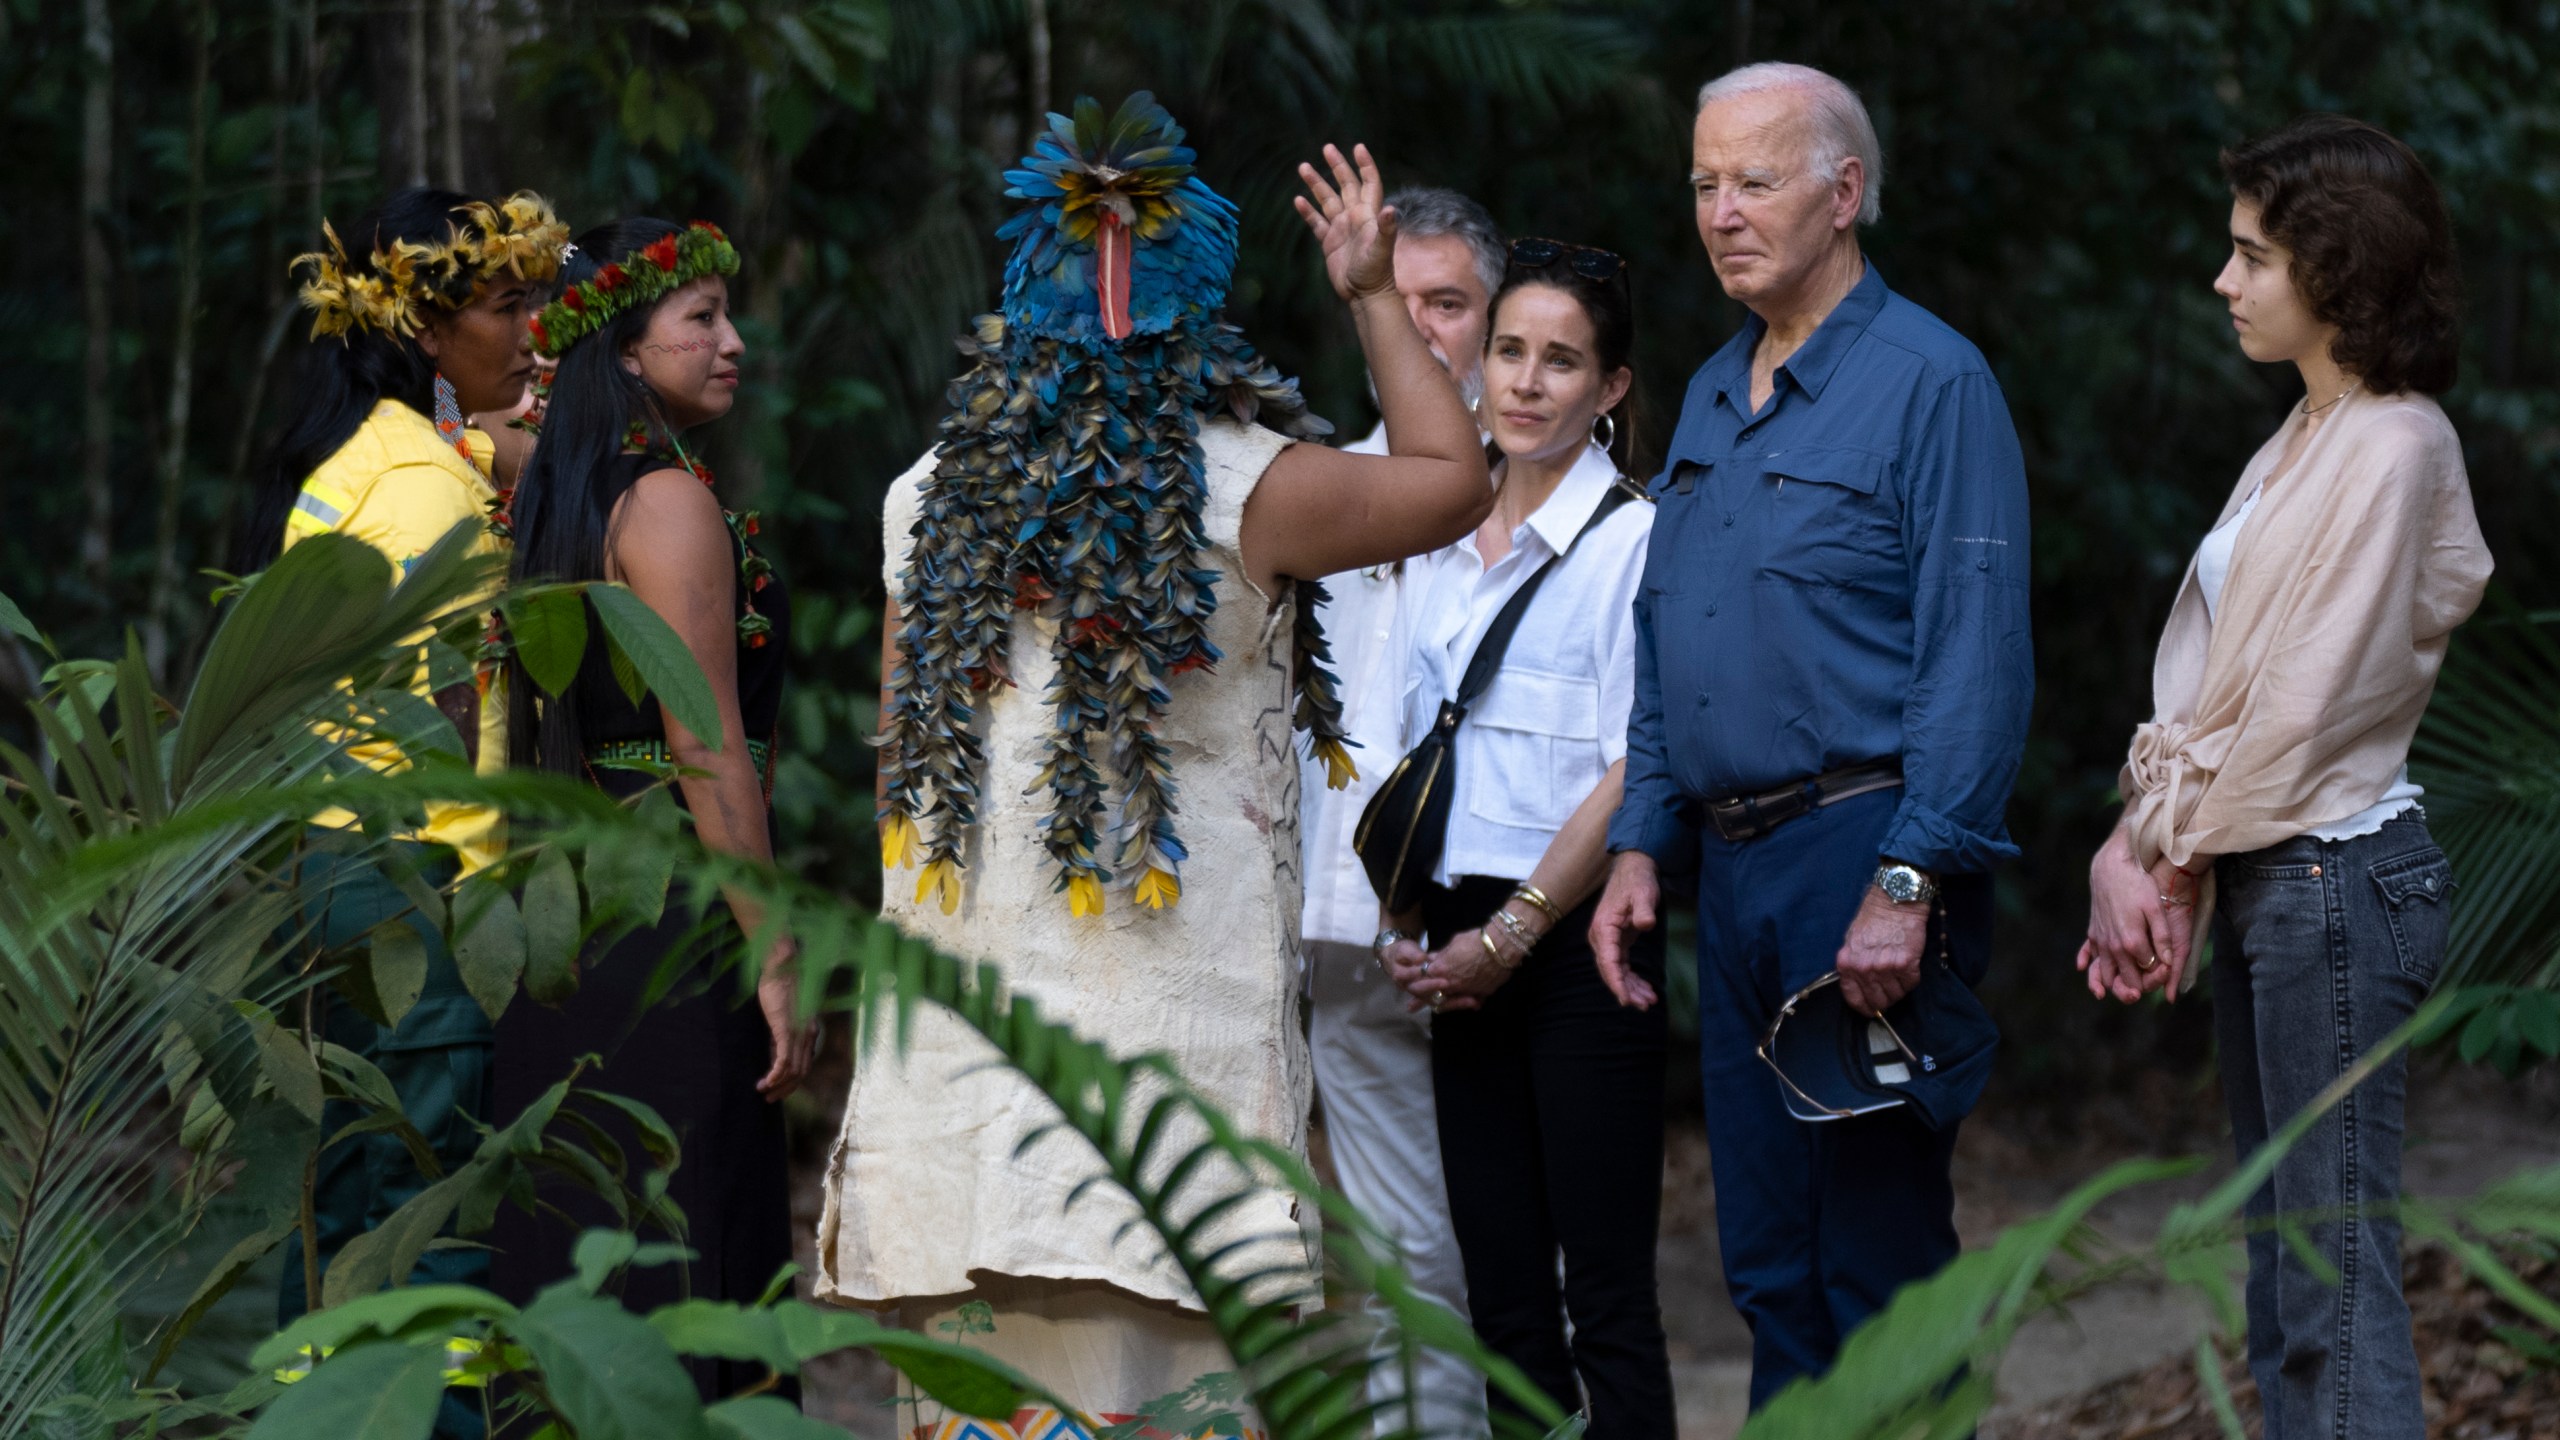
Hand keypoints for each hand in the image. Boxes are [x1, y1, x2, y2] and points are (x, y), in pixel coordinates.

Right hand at [754, 943, 818, 1101]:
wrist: (783, 966)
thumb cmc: (780, 986)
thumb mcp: (781, 1015)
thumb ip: (780, 1033)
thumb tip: (771, 1051)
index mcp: (810, 1032)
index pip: (804, 1064)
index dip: (792, 1081)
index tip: (777, 1089)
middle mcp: (809, 1036)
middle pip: (801, 1072)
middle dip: (785, 1089)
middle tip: (770, 1098)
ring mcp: (799, 1034)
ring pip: (794, 1070)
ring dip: (778, 1085)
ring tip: (762, 1091)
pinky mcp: (787, 1030)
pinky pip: (784, 1060)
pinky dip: (775, 1075)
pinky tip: (765, 1082)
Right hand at [1293, 143, 1397, 303]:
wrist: (1364, 294)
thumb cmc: (1376, 272)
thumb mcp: (1382, 249)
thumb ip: (1386, 228)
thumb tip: (1391, 209)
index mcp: (1368, 214)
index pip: (1368, 183)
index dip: (1365, 165)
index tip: (1358, 148)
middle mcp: (1355, 217)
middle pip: (1346, 185)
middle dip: (1337, 166)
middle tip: (1326, 148)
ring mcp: (1341, 228)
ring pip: (1327, 200)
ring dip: (1316, 184)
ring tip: (1303, 167)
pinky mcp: (1329, 242)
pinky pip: (1316, 222)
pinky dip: (1308, 211)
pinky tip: (1298, 200)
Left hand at [1391, 930, 1509, 1012]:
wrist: (1500, 947)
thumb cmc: (1475, 940)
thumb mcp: (1454, 943)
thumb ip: (1441, 955)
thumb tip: (1431, 959)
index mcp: (1440, 969)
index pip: (1423, 977)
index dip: (1415, 980)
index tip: (1408, 983)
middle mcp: (1450, 983)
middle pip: (1432, 994)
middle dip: (1420, 1000)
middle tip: (1410, 1008)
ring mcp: (1464, 991)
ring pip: (1448, 1001)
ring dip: (1440, 1005)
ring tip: (1435, 1010)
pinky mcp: (1479, 994)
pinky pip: (1468, 1001)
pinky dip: (1463, 1002)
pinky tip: (1462, 1005)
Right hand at [1589, 851, 1661, 1009]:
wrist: (1634, 868)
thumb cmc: (1638, 881)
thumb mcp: (1644, 894)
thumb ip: (1644, 910)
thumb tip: (1645, 925)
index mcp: (1604, 928)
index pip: (1608, 961)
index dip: (1616, 982)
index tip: (1626, 999)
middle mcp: (1601, 937)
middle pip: (1610, 970)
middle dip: (1626, 990)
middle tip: (1644, 1005)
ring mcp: (1608, 940)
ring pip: (1616, 971)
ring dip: (1631, 987)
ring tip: (1649, 1001)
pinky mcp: (1617, 941)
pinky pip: (1621, 965)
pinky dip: (1632, 978)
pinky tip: (1645, 989)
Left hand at [1835, 887, 1928, 1015]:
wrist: (1894, 901)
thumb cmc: (1872, 918)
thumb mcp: (1851, 941)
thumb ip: (1853, 965)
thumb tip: (1860, 987)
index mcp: (1847, 963)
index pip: (1853, 998)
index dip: (1864, 1007)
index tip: (1871, 1010)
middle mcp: (1864, 968)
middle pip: (1877, 1000)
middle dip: (1884, 1001)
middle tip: (1890, 994)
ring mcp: (1885, 967)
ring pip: (1895, 994)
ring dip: (1898, 990)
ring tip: (1898, 976)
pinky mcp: (1906, 964)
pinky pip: (1910, 984)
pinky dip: (1911, 980)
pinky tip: (1908, 968)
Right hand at [2083, 828, 2193, 1003]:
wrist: (2111, 867)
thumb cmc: (2138, 885)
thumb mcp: (2156, 910)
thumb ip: (2162, 938)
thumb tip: (2169, 963)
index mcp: (2131, 942)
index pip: (2146, 972)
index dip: (2159, 975)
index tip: (2167, 971)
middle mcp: (2113, 946)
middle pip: (2126, 979)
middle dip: (2137, 987)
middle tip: (2147, 988)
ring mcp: (2101, 940)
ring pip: (2105, 973)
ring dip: (2113, 984)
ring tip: (2126, 990)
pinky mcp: (2094, 932)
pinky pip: (2089, 955)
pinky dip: (2088, 966)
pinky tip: (2084, 969)